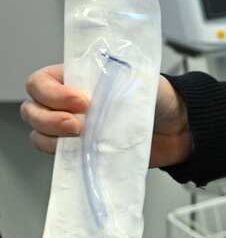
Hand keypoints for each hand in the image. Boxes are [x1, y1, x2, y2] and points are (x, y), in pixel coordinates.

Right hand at [21, 64, 192, 167]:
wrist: (181, 128)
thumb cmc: (158, 99)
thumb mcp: (138, 80)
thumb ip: (115, 83)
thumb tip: (98, 95)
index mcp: (75, 79)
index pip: (40, 82)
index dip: (53, 93)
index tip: (83, 100)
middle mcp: (67, 104)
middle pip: (32, 110)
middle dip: (49, 118)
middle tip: (79, 125)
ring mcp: (74, 131)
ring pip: (40, 135)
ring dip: (54, 138)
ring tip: (85, 138)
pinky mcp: (85, 153)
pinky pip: (61, 158)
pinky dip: (67, 158)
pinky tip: (86, 154)